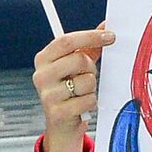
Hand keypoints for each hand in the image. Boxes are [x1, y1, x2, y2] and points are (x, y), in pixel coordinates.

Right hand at [33, 24, 115, 151]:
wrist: (62, 126)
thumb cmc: (70, 91)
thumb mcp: (77, 66)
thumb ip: (89, 46)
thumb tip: (105, 26)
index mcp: (43, 59)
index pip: (66, 40)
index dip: (90, 36)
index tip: (110, 36)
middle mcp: (41, 75)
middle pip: (78, 59)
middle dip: (91, 68)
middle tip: (88, 75)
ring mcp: (47, 94)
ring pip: (86, 81)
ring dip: (91, 88)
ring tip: (81, 93)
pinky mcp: (57, 112)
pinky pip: (88, 100)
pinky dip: (91, 102)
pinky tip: (81, 106)